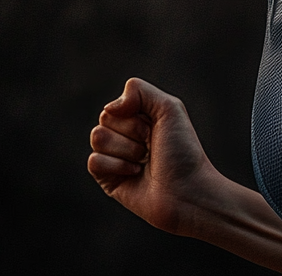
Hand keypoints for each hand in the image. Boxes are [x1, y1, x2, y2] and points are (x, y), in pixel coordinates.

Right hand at [88, 77, 217, 235]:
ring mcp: (115, 156)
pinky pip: (94, 161)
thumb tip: (109, 108)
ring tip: (144, 161)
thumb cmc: (183, 150)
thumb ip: (138, 91)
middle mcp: (126, 135)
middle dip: (132, 133)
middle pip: (104, 119)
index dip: (135, 117)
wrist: (186, 191)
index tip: (155, 129)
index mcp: (140, 117)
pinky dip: (116, 167)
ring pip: (97, 138)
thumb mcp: (169, 108)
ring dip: (126, 150)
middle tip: (151, 146)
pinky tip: (135, 174)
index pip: (117, 104)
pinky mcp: (108, 179)